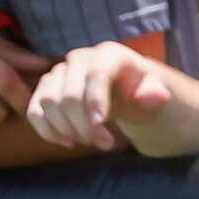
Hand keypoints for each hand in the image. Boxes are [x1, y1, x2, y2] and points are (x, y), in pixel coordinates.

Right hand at [27, 42, 180, 152]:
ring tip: (90, 143)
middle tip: (104, 143)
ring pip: (47, 101)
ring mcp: (62, 74)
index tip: (100, 126)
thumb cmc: (154, 103)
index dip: (94, 100)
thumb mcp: (164, 102)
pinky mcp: (49, 91)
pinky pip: (35, 109)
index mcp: (112, 55)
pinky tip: (67, 142)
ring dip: (66, 129)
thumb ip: (157, 96)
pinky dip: (46, 129)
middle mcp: (82, 59)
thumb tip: (153, 94)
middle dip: (82, 124)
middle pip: (68, 91)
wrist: (143, 107)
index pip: (96, 73)